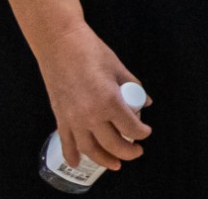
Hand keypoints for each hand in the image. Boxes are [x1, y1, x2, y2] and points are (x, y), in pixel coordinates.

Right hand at [38, 23, 148, 169]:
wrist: (60, 44)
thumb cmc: (91, 51)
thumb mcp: (119, 68)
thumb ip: (134, 87)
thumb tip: (145, 102)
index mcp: (109, 101)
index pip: (131, 128)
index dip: (142, 133)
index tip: (146, 131)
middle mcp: (91, 115)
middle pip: (113, 144)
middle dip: (128, 151)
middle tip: (137, 152)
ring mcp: (73, 118)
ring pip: (90, 149)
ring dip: (104, 159)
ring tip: (115, 163)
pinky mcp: (60, 117)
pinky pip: (67, 142)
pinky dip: (73, 154)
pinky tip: (78, 162)